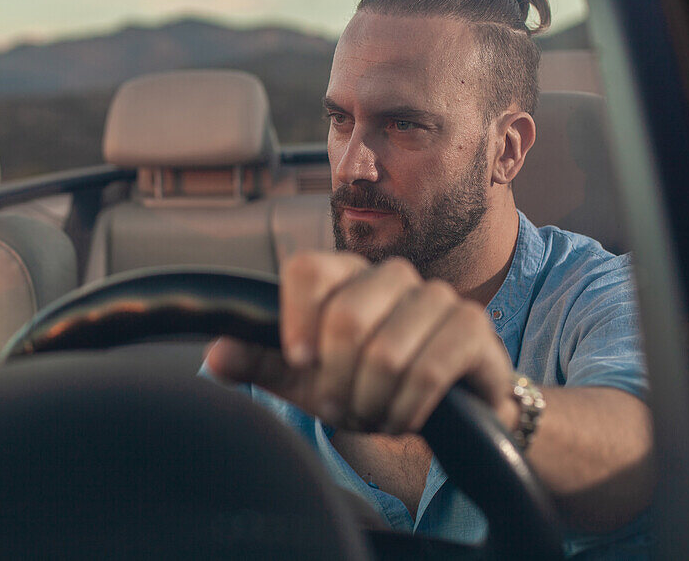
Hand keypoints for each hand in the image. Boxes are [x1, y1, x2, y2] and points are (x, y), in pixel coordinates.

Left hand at [205, 252, 517, 433]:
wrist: (446, 413)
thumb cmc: (367, 383)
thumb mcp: (307, 378)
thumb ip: (261, 361)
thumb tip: (216, 353)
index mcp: (344, 275)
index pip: (306, 269)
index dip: (296, 319)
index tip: (298, 362)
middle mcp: (390, 276)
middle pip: (345, 317)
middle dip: (336, 380)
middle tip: (339, 408)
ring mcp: (435, 296)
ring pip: (385, 352)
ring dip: (371, 401)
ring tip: (372, 414)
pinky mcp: (472, 326)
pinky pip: (428, 371)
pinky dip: (406, 408)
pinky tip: (403, 418)